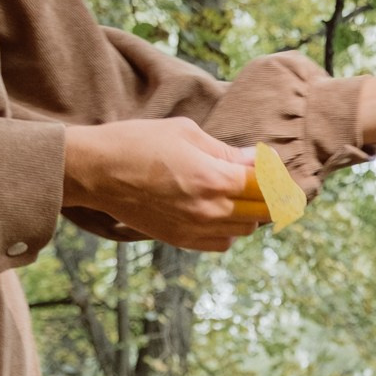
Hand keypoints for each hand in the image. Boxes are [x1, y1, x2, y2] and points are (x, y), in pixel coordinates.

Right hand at [61, 118, 268, 252]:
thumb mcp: (186, 133)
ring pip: (245, 230)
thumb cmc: (137, 142)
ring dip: (251, 213)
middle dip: (273, 197)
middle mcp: (211, 210)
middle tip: (274, 184)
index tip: (279, 168)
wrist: (94, 171)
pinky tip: (221, 213)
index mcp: (215, 179)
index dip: (280, 177)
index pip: (268, 186)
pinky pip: (222, 243)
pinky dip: (230, 230)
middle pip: (263, 211)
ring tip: (243, 195)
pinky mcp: (181, 240)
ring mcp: (196, 229)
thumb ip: (226, 151)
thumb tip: (255, 160)